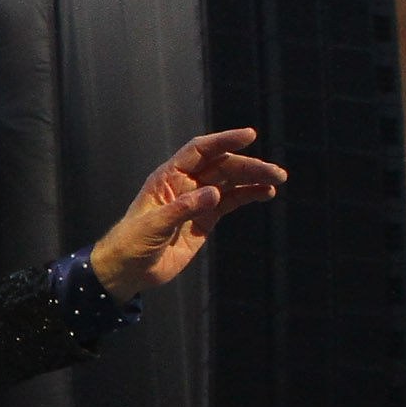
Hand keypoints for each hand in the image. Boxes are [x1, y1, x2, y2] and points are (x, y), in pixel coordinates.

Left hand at [89, 127, 286, 300]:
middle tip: (275, 172)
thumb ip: (183, 209)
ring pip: (230, 182)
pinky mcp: (206, 219)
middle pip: (222, 166)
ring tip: (277, 180)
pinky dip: (248, 196)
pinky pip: (231, 202)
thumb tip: (214, 193)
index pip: (199, 150)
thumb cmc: (131, 243)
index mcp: (168, 178)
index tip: (248, 136)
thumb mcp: (153, 225)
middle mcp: (185, 184)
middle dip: (249, 166)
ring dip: (253, 179)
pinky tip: (265, 194)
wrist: (129, 270)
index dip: (223, 141)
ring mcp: (197, 201)